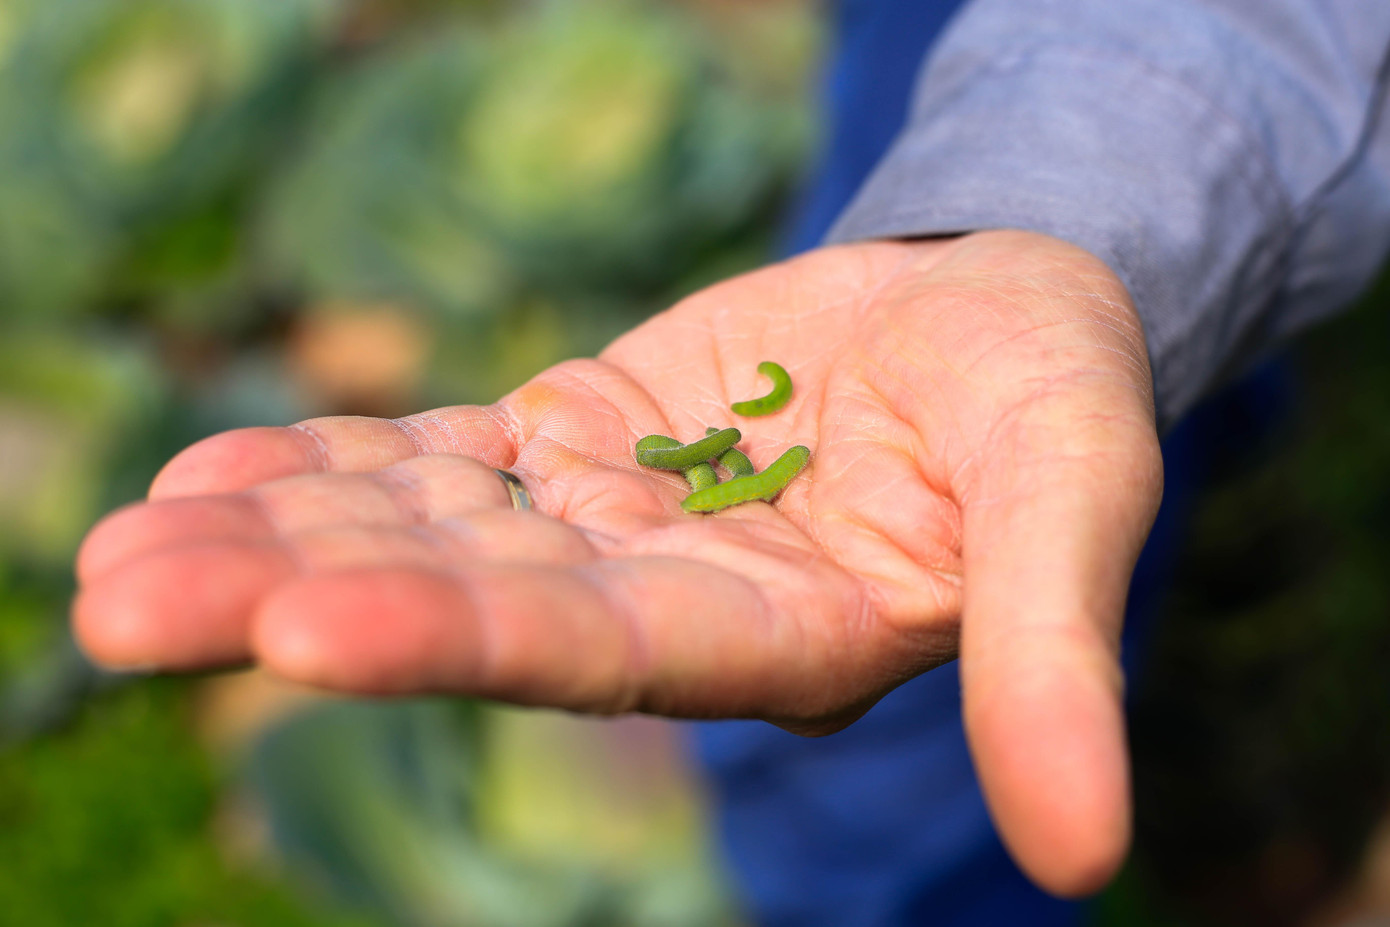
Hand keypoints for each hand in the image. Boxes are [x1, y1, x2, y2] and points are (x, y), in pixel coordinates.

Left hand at [74, 230, 1161, 895]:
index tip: (303, 637)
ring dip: (281, 539)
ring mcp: (616, 521)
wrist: (995, 302)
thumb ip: (1052, 657)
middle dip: (304, 603)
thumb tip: (1087, 857)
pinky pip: (443, 460)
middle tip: (123, 606)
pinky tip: (211, 471)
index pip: (611, 656)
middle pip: (479, 608)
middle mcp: (678, 601)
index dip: (466, 640)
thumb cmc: (1055, 394)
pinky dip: (335, 464)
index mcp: (787, 641)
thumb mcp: (1078, 499)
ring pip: (433, 535)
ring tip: (124, 554)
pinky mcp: (583, 443)